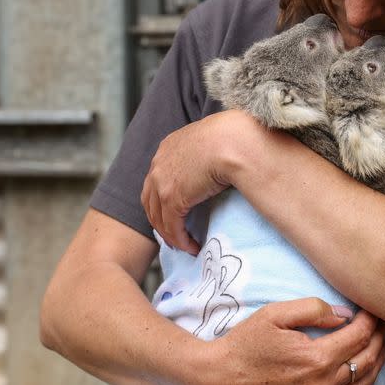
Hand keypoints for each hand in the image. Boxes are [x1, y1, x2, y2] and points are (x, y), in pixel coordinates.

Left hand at [142, 110, 260, 254]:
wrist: (233, 141)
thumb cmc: (233, 138)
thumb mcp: (210, 141)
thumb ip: (203, 153)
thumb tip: (214, 163)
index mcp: (167, 147)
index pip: (156, 180)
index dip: (162, 200)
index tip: (174, 213)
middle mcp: (158, 164)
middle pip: (151, 201)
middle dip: (161, 221)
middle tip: (175, 235)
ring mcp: (162, 181)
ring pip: (159, 218)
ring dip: (171, 236)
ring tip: (185, 245)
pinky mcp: (172, 198)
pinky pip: (172, 227)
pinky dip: (180, 240)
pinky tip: (192, 246)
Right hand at [199, 298, 384, 384]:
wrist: (222, 378)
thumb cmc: (246, 344)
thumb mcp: (275, 315)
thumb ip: (312, 309)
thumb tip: (343, 313)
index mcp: (317, 358)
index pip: (360, 335)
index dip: (372, 318)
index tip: (374, 306)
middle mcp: (325, 383)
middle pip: (368, 358)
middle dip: (380, 336)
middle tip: (384, 320)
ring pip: (365, 380)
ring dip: (378, 359)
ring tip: (384, 343)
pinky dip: (366, 380)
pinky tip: (367, 368)